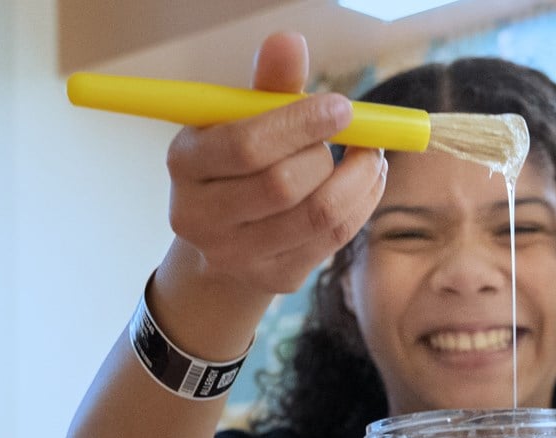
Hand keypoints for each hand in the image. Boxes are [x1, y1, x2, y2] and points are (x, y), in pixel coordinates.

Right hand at [145, 32, 386, 359]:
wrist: (227, 236)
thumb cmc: (241, 161)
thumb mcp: (244, 119)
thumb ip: (269, 85)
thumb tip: (288, 41)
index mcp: (185, 162)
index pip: (247, 146)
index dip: (301, 124)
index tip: (342, 106)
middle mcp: (200, 216)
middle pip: (284, 185)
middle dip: (329, 153)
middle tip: (354, 131)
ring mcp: (236, 255)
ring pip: (319, 215)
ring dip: (359, 179)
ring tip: (370, 154)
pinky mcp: (276, 279)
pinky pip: (335, 238)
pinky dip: (363, 203)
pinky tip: (366, 181)